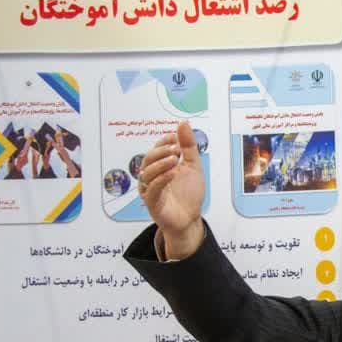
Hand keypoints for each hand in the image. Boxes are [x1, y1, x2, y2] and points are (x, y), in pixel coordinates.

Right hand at [139, 121, 204, 259]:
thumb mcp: (193, 166)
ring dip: (161, 164)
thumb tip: (183, 123)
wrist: (191, 218)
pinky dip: (161, 179)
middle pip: (148, 159)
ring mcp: (150, 190)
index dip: (163, 142)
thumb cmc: (189, 193)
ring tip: (175, 160)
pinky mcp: (152, 203)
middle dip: (161, 152)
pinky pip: (152, 189)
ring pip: (147, 173)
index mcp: (160, 166)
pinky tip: (173, 173)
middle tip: (176, 149)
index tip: (174, 137)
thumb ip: (188, 146)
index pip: (156, 149)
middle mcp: (152, 176)